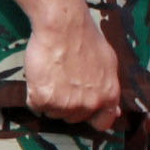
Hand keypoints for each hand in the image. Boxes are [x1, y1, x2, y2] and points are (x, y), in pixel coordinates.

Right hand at [21, 2, 123, 129]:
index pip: (102, 123)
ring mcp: (65, 104)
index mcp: (108, 96)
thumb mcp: (109, 64)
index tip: (83, 108)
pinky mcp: (43, 99)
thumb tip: (115, 112)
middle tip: (63, 81)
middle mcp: (89, 104)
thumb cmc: (86, 39)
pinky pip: (35, 105)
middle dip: (68, 104)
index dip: (92, 116)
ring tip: (53, 76)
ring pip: (54, 113)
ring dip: (51, 100)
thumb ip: (110, 89)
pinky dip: (34, 94)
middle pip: (74, 118)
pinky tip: (40, 76)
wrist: (63, 26)